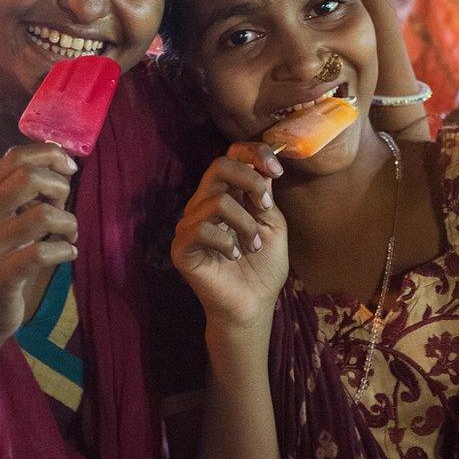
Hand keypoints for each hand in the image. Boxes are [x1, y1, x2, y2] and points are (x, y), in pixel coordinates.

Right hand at [0, 143, 77, 346]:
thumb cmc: (0, 262)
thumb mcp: (6, 222)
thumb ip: (27, 195)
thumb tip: (63, 166)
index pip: (13, 157)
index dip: (48, 153)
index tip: (69, 168)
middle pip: (26, 177)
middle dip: (58, 186)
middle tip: (64, 205)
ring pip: (40, 215)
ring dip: (67, 222)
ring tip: (68, 235)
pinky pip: (41, 253)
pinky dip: (64, 251)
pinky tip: (67, 254)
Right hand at [171, 144, 288, 332]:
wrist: (254, 304)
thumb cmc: (263, 266)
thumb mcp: (273, 223)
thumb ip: (263, 192)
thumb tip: (260, 163)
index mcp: (227, 194)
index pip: (231, 155)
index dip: (254, 153)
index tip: (277, 171)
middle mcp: (205, 204)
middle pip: (219, 166)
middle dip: (251, 182)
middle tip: (266, 209)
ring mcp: (190, 224)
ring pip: (217, 200)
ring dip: (245, 224)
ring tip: (253, 246)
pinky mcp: (182, 247)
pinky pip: (201, 228)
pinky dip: (226, 241)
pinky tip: (234, 256)